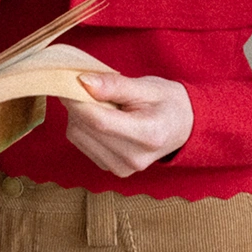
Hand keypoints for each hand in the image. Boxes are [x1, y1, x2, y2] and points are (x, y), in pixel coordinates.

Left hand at [58, 72, 193, 177]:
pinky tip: (99, 117)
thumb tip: (83, 81)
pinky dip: (83, 126)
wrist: (184, 126)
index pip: (99, 121)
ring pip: (78, 136)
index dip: (77, 100)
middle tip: (85, 85)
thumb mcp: (147, 86)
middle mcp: (134, 158)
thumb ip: (115, 85)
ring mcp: (123, 168)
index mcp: (148, 135)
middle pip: (87, 129)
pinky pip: (82, 144)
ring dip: (78, 115)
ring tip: (99, 102)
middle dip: (77, 103)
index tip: (67, 82)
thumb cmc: (167, 102)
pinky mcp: (113, 170)